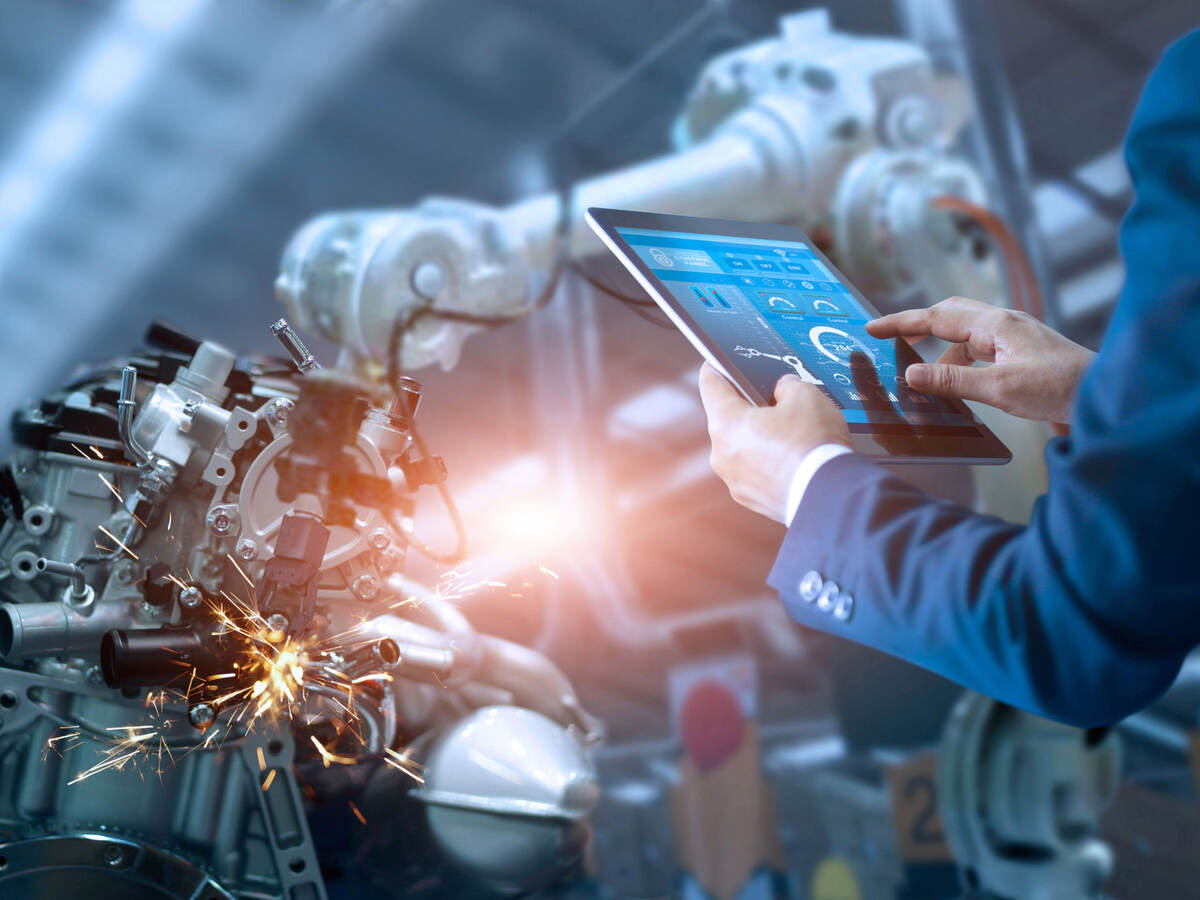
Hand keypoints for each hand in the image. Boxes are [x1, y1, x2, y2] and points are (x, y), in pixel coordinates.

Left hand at [698, 363, 849, 522]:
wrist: (829, 495)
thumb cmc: (813, 445)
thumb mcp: (806, 396)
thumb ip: (787, 386)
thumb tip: (783, 390)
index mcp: (726, 423)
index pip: (711, 385)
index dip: (716, 368)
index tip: (718, 363)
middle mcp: (721, 454)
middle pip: (728, 420)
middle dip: (749, 408)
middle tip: (774, 402)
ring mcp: (734, 480)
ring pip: (741, 449)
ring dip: (759, 439)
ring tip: (791, 434)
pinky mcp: (751, 499)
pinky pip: (755, 472)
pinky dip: (768, 464)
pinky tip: (792, 458)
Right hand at [866, 296, 1095, 423]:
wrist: (1105, 394)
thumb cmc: (1059, 388)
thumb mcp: (999, 388)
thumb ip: (952, 381)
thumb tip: (910, 376)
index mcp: (995, 324)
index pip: (936, 317)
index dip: (900, 323)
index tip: (872, 327)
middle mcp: (1004, 322)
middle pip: (950, 314)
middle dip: (918, 326)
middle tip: (892, 342)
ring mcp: (1014, 334)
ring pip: (965, 333)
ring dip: (941, 352)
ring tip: (925, 379)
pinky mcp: (1022, 349)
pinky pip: (980, 348)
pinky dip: (960, 361)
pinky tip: (958, 383)